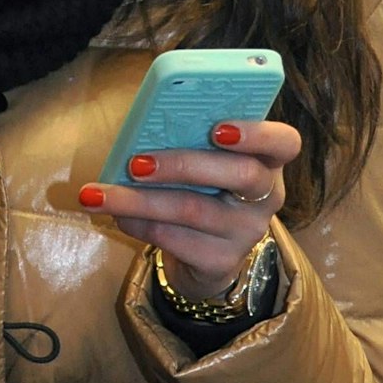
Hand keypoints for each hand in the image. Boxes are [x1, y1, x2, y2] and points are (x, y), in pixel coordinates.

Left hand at [64, 117, 300, 301]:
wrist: (204, 251)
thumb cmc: (201, 186)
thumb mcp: (204, 158)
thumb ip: (189, 136)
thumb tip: (144, 122)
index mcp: (267, 159)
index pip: (285, 142)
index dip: (257, 133)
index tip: (217, 128)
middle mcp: (267, 196)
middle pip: (240, 174)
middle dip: (183, 164)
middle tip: (135, 163)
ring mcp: (247, 232)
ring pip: (194, 209)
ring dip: (139, 199)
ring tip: (97, 194)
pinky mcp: (222, 260)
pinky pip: (175, 238)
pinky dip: (138, 224)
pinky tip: (116, 214)